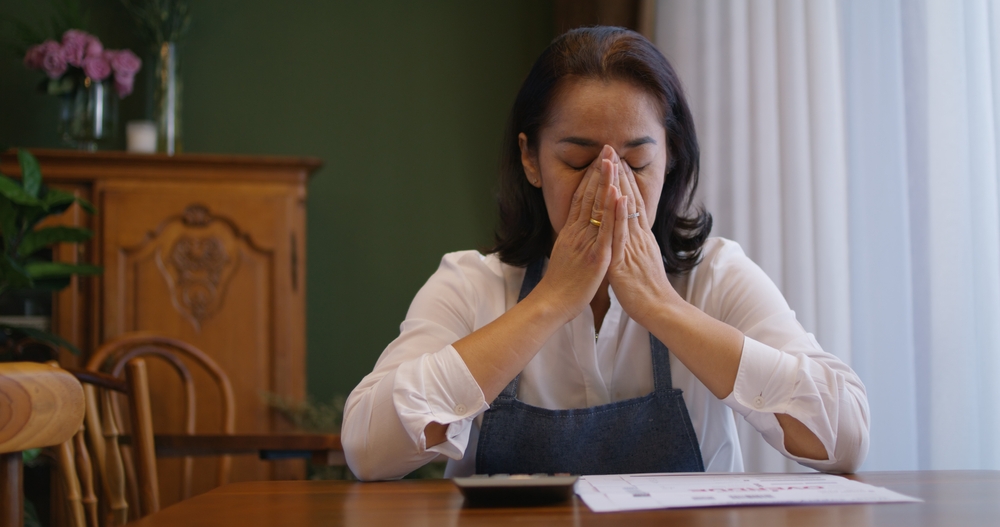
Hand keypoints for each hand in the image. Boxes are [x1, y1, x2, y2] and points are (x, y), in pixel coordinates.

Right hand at [535, 145, 621, 321]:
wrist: (552, 303)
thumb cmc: (560, 284)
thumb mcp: (565, 254)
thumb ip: (572, 239)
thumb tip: (575, 228)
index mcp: (571, 232)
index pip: (581, 197)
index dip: (590, 177)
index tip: (598, 159)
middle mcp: (577, 232)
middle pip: (589, 196)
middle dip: (599, 171)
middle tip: (607, 149)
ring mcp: (587, 243)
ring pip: (598, 208)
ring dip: (606, 183)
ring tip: (613, 161)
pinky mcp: (597, 256)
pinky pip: (606, 231)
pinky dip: (612, 213)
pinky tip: (618, 196)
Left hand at [607, 152, 681, 324]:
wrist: (660, 309)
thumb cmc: (649, 291)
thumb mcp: (641, 262)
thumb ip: (637, 247)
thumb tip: (634, 237)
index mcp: (641, 238)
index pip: (633, 204)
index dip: (626, 182)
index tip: (618, 162)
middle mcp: (638, 237)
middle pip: (629, 200)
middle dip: (621, 175)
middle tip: (612, 150)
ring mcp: (632, 246)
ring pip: (624, 211)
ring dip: (619, 185)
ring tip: (612, 162)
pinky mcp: (624, 259)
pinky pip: (620, 233)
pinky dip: (618, 213)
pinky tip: (615, 195)